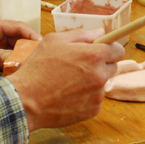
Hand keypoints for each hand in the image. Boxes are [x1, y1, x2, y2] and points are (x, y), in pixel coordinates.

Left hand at [0, 19, 41, 80]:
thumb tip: (12, 60)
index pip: (17, 28)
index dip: (30, 35)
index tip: (41, 44)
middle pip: (18, 40)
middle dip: (30, 48)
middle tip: (41, 59)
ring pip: (14, 52)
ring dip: (22, 59)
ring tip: (33, 67)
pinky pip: (6, 63)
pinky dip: (14, 67)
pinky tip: (21, 74)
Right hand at [7, 29, 123, 130]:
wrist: (26, 100)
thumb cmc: (38, 68)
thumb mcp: (55, 41)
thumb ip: (82, 35)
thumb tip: (100, 33)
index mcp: (94, 55)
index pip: (118, 50)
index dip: (110, 49)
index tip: (102, 50)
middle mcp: (100, 75)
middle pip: (112, 67)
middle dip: (101, 64)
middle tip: (80, 66)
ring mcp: (97, 95)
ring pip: (102, 83)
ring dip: (92, 81)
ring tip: (70, 82)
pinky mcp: (93, 110)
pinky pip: (95, 99)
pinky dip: (86, 97)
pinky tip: (69, 94)